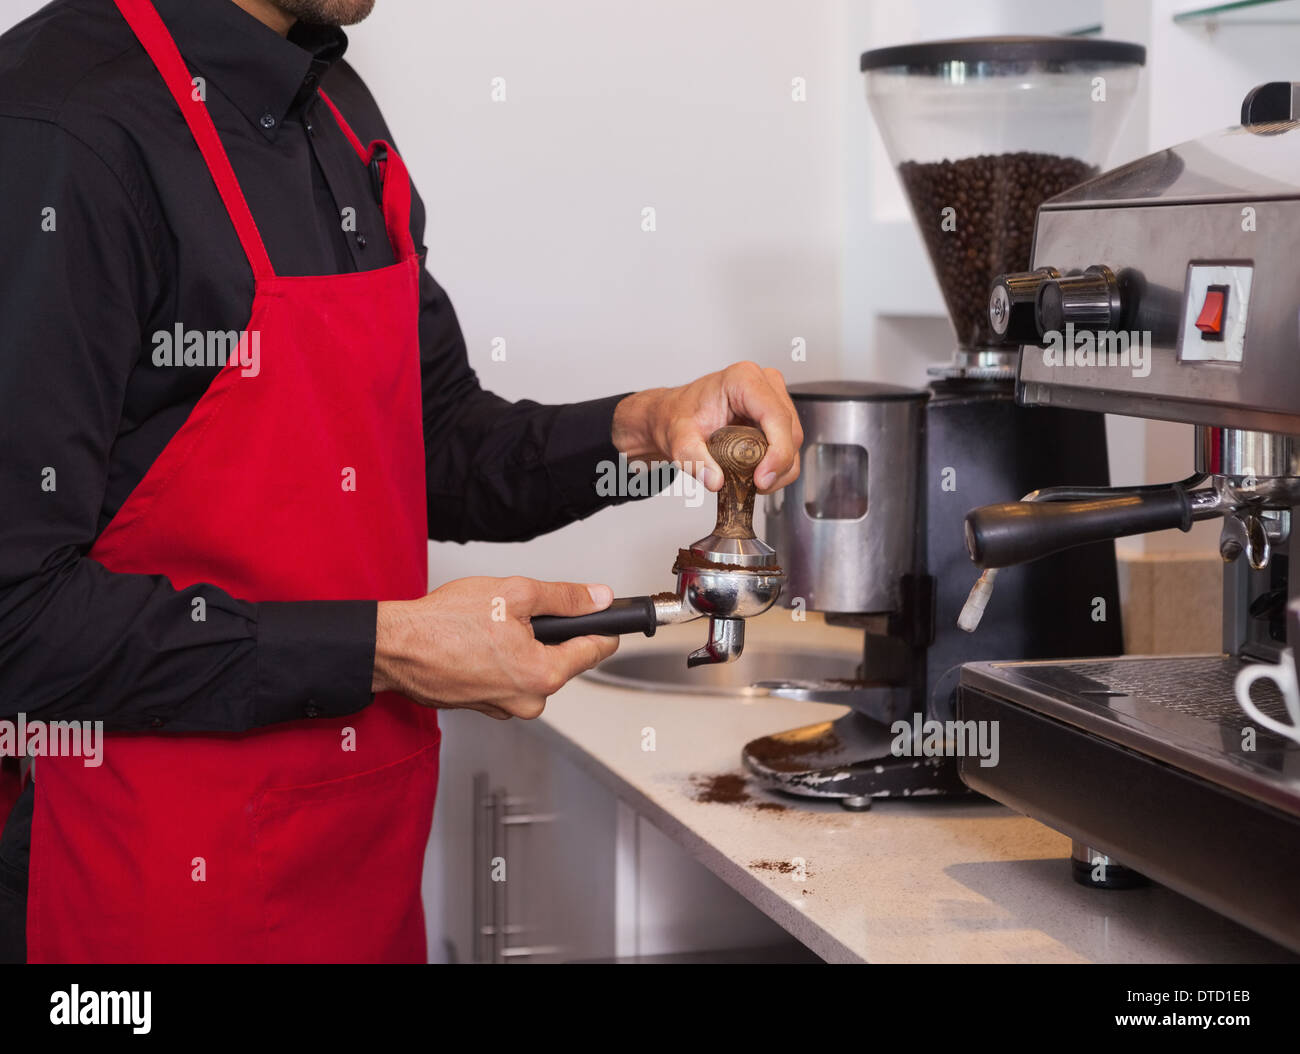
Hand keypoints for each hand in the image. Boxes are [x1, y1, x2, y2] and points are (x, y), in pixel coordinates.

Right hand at [371, 577, 618, 719]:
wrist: (395, 648)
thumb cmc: (444, 624)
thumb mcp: (514, 593)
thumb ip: (564, 597)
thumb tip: (597, 598)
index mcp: (544, 674)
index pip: (597, 649)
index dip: (603, 624)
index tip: (608, 613)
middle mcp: (529, 700)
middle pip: (564, 660)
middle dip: (550, 634)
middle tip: (520, 611)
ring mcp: (506, 707)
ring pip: (534, 668)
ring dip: (523, 646)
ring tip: (491, 627)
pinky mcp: (485, 707)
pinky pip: (508, 678)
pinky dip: (501, 660)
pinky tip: (478, 643)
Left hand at [610, 362, 801, 493]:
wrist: (673, 414)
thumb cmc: (678, 416)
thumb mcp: (678, 440)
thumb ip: (694, 460)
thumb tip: (715, 480)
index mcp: (742, 379)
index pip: (776, 417)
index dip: (777, 452)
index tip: (763, 479)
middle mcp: (764, 383)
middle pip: (790, 431)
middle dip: (778, 466)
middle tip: (756, 486)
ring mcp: (773, 396)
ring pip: (793, 440)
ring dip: (780, 468)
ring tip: (753, 481)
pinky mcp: (776, 413)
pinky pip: (788, 443)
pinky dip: (778, 464)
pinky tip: (758, 473)